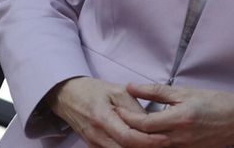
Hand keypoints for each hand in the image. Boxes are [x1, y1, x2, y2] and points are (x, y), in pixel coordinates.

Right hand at [46, 76, 167, 147]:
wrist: (68, 96)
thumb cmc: (94, 91)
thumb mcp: (118, 91)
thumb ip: (134, 107)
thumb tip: (152, 122)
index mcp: (102, 118)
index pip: (127, 137)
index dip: (148, 140)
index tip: (165, 139)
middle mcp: (96, 135)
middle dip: (146, 147)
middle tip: (166, 143)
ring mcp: (93, 143)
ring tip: (156, 143)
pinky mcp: (93, 147)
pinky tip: (141, 144)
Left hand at [116, 83, 233, 147]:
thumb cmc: (216, 103)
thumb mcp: (186, 92)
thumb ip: (157, 91)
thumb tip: (132, 86)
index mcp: (179, 119)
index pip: (143, 123)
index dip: (127, 116)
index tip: (117, 108)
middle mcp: (178, 137)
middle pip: (141, 141)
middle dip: (125, 132)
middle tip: (115, 121)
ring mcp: (181, 147)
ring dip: (134, 140)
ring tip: (124, 129)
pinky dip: (147, 144)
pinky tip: (142, 137)